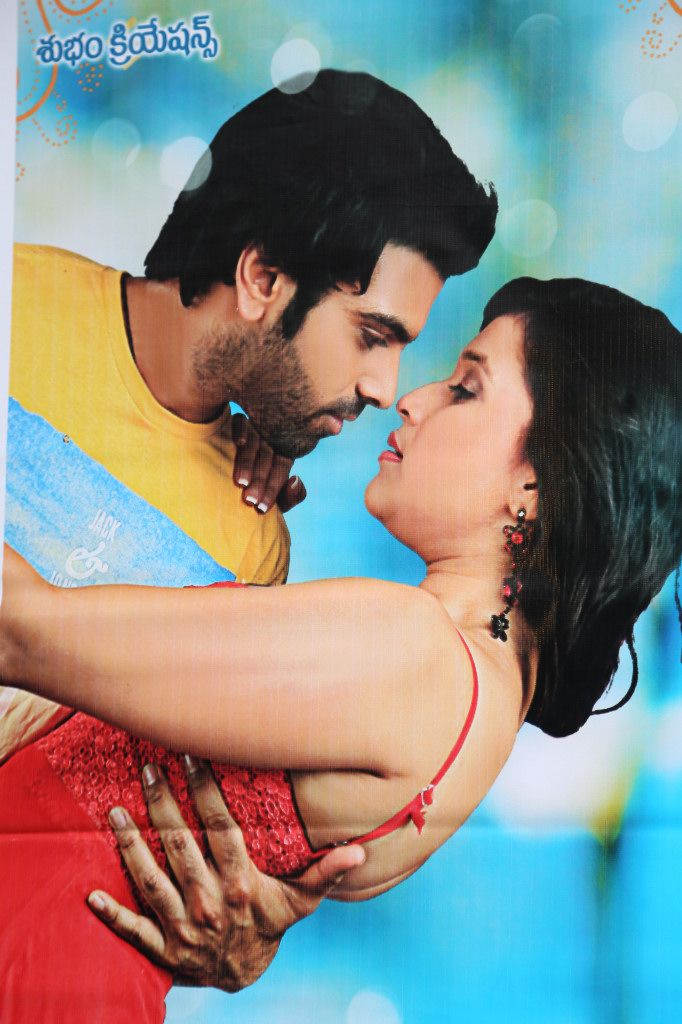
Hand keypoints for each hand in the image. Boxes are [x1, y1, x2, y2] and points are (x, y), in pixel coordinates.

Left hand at [87, 757, 364, 990]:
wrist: (242, 976)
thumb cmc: (269, 925)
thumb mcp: (300, 901)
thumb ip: (325, 873)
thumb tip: (360, 851)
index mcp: (242, 885)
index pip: (221, 829)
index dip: (205, 790)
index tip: (191, 755)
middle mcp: (210, 903)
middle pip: (181, 846)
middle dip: (163, 804)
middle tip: (147, 767)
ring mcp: (182, 928)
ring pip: (151, 880)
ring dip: (130, 846)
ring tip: (115, 810)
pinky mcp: (161, 949)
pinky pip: (132, 930)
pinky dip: (111, 914)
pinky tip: (90, 893)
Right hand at [231, 413, 305, 513]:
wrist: (219, 476)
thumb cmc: (251, 490)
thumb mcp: (270, 498)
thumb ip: (289, 497)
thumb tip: (295, 480)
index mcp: (283, 455)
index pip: (280, 470)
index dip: (272, 489)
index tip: (260, 508)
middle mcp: (270, 440)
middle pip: (267, 458)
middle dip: (259, 480)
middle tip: (250, 500)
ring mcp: (254, 429)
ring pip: (254, 444)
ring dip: (248, 462)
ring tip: (241, 482)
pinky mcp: (237, 421)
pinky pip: (241, 422)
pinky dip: (241, 431)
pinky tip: (240, 443)